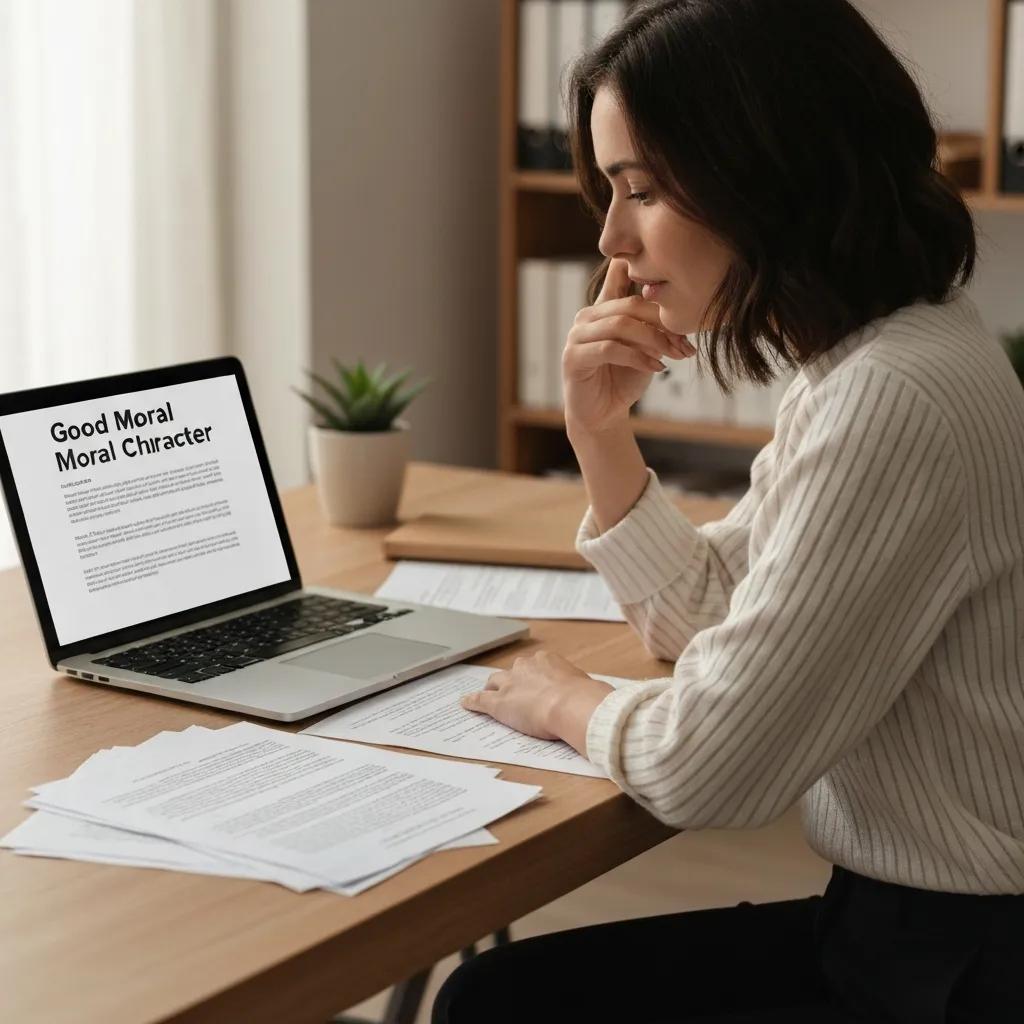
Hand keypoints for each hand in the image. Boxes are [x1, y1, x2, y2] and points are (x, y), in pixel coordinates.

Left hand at [461, 650, 613, 753]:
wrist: (571, 705)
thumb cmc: (585, 697)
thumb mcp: (586, 687)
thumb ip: (582, 689)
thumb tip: (597, 697)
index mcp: (546, 660)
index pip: (534, 666)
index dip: (533, 677)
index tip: (536, 684)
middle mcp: (525, 667)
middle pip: (512, 672)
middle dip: (511, 680)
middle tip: (513, 690)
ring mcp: (510, 684)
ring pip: (495, 683)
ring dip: (492, 689)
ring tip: (488, 694)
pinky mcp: (499, 703)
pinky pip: (481, 700)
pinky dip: (472, 702)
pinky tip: (466, 704)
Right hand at [562, 257, 695, 434]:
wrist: (603, 416)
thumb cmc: (625, 380)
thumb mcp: (645, 349)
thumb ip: (654, 328)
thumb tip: (679, 313)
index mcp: (603, 308)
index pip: (618, 274)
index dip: (638, 265)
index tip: (670, 272)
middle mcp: (587, 317)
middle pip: (630, 305)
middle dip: (663, 322)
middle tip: (686, 342)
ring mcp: (576, 336)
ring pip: (620, 325)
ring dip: (654, 340)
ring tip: (675, 355)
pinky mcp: (573, 358)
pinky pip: (610, 350)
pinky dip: (638, 358)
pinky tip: (657, 368)